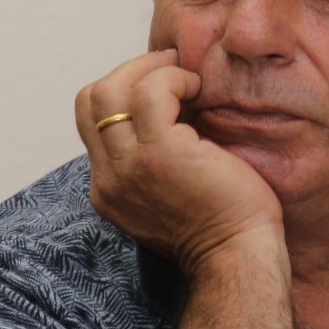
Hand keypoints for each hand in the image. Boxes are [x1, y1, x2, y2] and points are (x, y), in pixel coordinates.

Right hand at [75, 50, 284, 273]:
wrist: (239, 259)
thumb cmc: (226, 228)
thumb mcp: (171, 197)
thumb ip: (154, 164)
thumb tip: (174, 111)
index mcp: (110, 190)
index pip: (92, 123)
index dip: (122, 94)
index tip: (162, 88)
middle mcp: (109, 179)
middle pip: (90, 101)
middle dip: (129, 72)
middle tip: (171, 68)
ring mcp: (129, 167)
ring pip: (110, 91)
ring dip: (150, 71)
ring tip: (187, 78)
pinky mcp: (160, 154)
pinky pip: (151, 93)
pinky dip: (174, 79)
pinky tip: (200, 89)